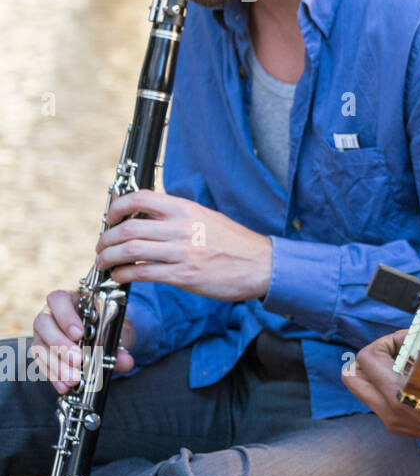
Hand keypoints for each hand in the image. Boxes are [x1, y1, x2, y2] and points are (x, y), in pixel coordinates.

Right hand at [33, 290, 136, 394]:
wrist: (107, 336)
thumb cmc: (109, 327)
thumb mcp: (119, 331)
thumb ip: (121, 345)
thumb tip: (125, 361)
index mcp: (71, 301)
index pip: (58, 300)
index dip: (65, 316)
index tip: (79, 333)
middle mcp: (51, 315)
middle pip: (43, 324)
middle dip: (60, 344)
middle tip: (78, 359)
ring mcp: (43, 333)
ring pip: (38, 346)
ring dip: (56, 364)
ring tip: (74, 378)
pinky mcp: (41, 352)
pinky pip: (41, 364)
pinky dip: (54, 376)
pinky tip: (65, 386)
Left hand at [94, 190, 271, 301]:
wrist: (261, 264)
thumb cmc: (234, 243)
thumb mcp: (207, 218)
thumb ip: (178, 216)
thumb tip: (145, 217)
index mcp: (187, 209)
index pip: (141, 198)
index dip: (117, 207)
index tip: (110, 218)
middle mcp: (182, 228)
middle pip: (128, 228)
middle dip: (106, 238)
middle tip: (101, 246)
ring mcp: (182, 252)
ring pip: (129, 250)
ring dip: (108, 258)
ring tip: (104, 262)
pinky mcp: (184, 275)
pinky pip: (142, 273)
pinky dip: (123, 275)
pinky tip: (120, 277)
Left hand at [342, 327, 419, 465]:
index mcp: (397, 393)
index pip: (367, 356)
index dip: (389, 340)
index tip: (413, 340)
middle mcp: (390, 412)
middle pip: (354, 377)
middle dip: (376, 356)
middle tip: (402, 351)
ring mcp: (397, 423)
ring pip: (369, 391)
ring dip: (384, 372)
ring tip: (415, 366)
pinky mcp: (407, 429)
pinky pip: (385, 403)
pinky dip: (395, 387)